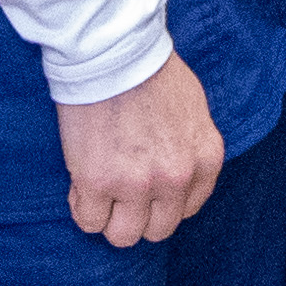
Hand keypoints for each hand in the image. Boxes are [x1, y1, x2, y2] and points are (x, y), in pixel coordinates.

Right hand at [60, 51, 228, 248]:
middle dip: (138, 215)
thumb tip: (174, 166)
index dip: (162, 201)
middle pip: (158, 230)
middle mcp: (176, 178)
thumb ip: (190, 145)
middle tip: (120, 192)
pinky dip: (83, 207)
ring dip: (110, 217)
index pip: (187, 209)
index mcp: (204, 158)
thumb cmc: (149, 69)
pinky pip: (89, 221)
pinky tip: (81, 184)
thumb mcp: (193, 108)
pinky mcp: (97, 183)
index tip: (145, 187)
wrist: (112, 51)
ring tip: (100, 192)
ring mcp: (137, 184)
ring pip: (124, 235)